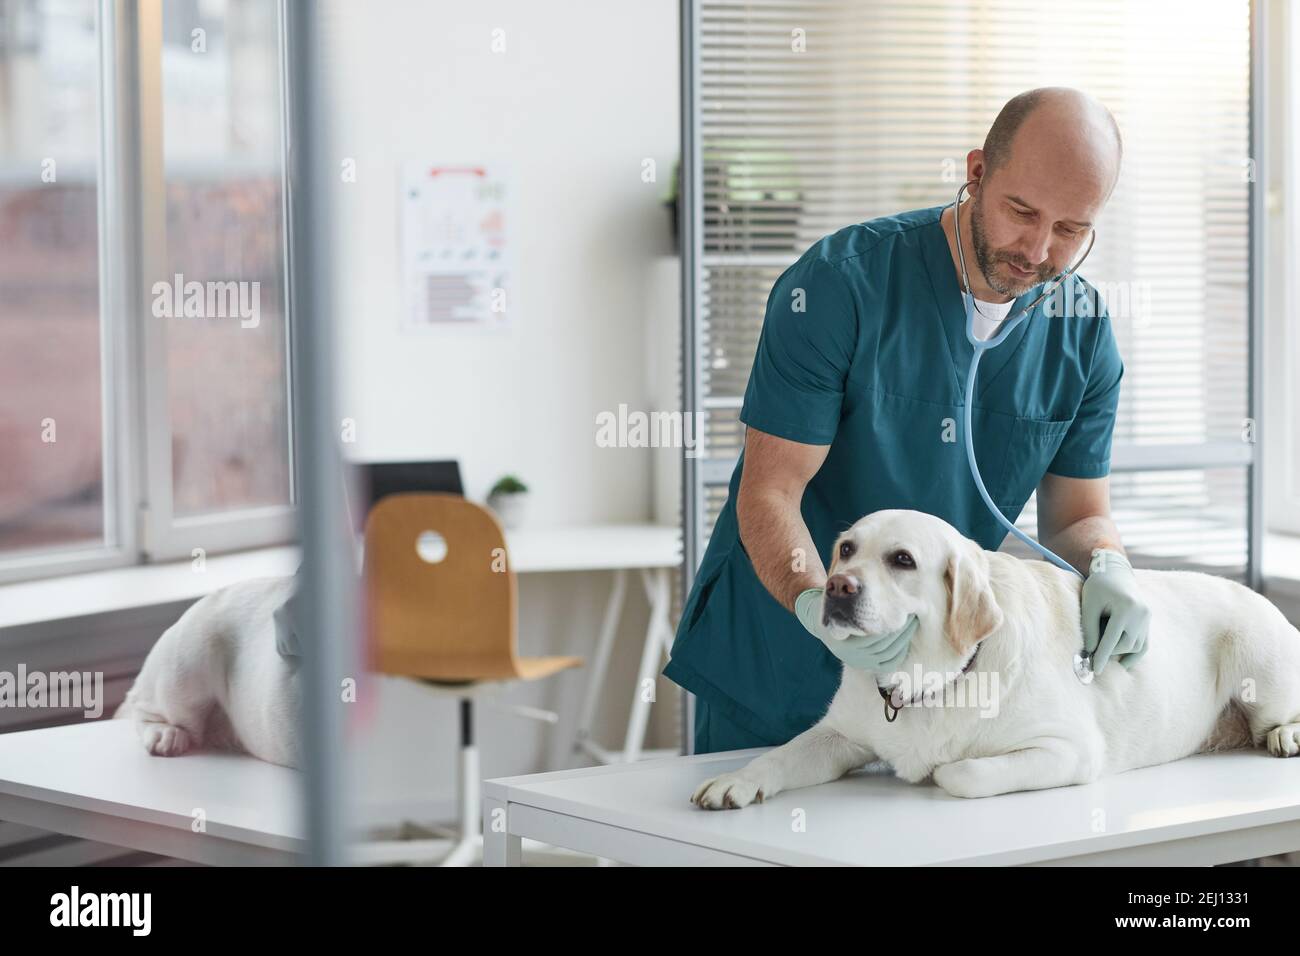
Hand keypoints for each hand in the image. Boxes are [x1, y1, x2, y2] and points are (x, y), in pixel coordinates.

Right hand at [794, 588, 918, 672]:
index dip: (888, 624)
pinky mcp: (868, 667)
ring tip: (912, 624)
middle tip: (912, 616)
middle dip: (900, 630)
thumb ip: (842, 590)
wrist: (828, 630)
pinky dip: (900, 653)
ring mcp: (860, 662)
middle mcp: (850, 655)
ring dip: (903, 639)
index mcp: (841, 640)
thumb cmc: (834, 609)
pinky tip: (906, 640)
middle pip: (882, 643)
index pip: (871, 634)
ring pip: (888, 653)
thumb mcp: (833, 598)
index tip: (901, 612)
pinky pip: (889, 663)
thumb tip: (851, 580)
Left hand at [1081, 549, 1149, 674]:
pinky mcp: (1148, 621)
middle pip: (1125, 644)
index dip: (1102, 656)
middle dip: (1109, 652)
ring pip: (1136, 646)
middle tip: (1092, 654)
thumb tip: (1090, 653)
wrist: (1115, 572)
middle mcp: (1141, 613)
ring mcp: (1147, 618)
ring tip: (1104, 651)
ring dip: (1120, 652)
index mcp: (1126, 607)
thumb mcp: (1089, 604)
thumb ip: (1090, 628)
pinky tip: (1121, 663)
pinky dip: (1134, 654)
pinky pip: (1144, 644)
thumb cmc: (1098, 587)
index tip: (1094, 670)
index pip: (1112, 639)